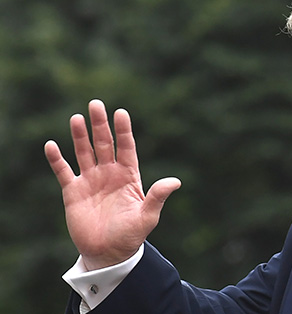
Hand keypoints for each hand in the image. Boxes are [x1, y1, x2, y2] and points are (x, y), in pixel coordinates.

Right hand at [45, 99, 180, 269]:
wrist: (109, 252)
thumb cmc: (131, 234)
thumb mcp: (147, 216)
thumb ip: (158, 197)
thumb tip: (175, 182)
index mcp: (129, 176)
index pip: (126, 147)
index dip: (123, 130)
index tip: (121, 112)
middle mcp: (109, 173)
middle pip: (104, 144)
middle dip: (100, 125)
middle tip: (96, 104)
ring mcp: (91, 181)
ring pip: (84, 152)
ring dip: (80, 136)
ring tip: (77, 118)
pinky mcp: (73, 192)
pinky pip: (64, 171)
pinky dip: (57, 159)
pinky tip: (52, 145)